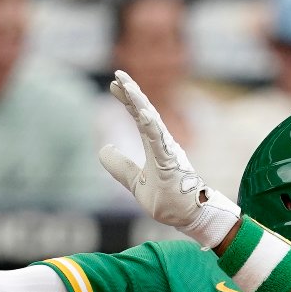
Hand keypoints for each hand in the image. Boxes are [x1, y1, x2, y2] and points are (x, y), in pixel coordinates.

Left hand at [98, 69, 239, 247]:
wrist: (187, 217)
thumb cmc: (167, 199)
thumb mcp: (135, 182)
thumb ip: (120, 166)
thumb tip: (103, 149)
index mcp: (155, 146)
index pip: (139, 117)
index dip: (128, 100)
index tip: (114, 84)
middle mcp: (163, 144)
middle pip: (145, 112)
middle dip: (132, 93)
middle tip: (118, 75)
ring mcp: (168, 152)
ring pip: (151, 122)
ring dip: (139, 103)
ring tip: (126, 86)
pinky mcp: (170, 163)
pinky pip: (159, 142)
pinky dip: (151, 126)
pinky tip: (142, 112)